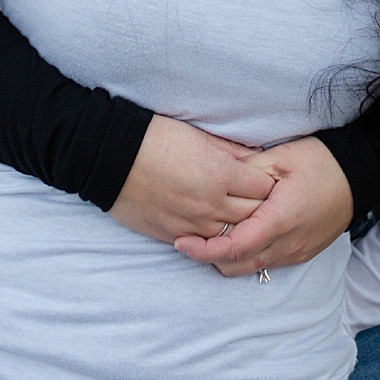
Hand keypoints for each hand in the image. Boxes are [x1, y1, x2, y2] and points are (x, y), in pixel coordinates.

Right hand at [108, 114, 276, 242]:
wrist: (110, 157)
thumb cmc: (156, 138)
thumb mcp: (201, 136)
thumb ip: (233, 151)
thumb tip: (258, 160)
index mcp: (221, 175)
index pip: (265, 189)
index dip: (269, 184)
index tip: (267, 180)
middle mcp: (210, 204)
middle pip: (254, 215)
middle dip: (261, 207)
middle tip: (260, 200)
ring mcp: (191, 223)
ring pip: (232, 235)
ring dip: (238, 225)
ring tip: (239, 214)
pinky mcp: (173, 235)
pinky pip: (204, 243)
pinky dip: (213, 236)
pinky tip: (214, 225)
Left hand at [174, 136, 354, 278]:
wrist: (359, 175)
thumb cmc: (321, 161)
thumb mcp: (280, 157)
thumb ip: (245, 170)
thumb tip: (214, 177)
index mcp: (280, 220)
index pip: (232, 249)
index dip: (202, 250)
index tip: (182, 242)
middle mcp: (288, 244)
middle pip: (236, 266)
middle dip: (208, 258)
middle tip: (189, 240)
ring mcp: (296, 252)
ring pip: (251, 269)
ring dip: (228, 259)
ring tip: (212, 238)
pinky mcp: (302, 253)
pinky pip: (267, 264)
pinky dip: (247, 256)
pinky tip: (240, 236)